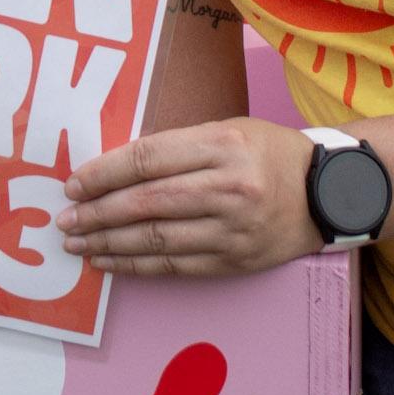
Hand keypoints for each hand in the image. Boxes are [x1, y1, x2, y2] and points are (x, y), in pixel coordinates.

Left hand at [54, 117, 320, 275]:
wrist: (328, 193)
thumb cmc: (268, 152)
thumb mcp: (227, 129)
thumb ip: (177, 146)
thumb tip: (114, 167)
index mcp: (222, 144)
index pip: (149, 158)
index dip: (104, 172)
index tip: (73, 183)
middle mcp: (228, 187)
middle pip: (147, 202)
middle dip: (98, 213)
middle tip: (65, 219)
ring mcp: (233, 229)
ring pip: (157, 239)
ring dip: (109, 244)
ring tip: (78, 244)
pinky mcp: (236, 261)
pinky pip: (176, 265)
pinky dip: (137, 265)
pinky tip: (111, 262)